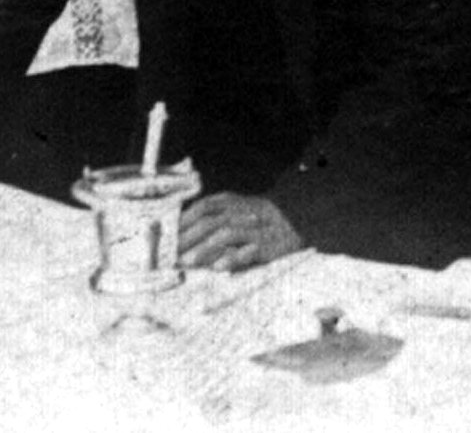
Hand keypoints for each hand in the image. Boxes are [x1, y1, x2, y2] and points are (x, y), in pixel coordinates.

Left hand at [177, 192, 301, 272]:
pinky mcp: (268, 245)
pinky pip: (248, 251)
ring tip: (188, 262)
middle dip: (188, 237)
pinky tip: (218, 268)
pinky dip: (232, 258)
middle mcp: (244, 211)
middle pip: (210, 221)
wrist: (303, 221)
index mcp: (235, 202)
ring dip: (204, 248)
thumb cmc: (263, 223)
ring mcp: (256, 228)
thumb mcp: (240, 212)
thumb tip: (184, 235)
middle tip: (171, 255)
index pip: (204, 207)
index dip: (184, 220)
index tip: (166, 236)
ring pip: (226, 234)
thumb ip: (216, 219)